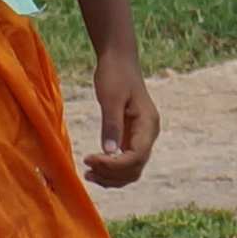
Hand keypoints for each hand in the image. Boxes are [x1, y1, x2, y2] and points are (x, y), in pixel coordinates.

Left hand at [84, 57, 157, 187]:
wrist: (119, 60)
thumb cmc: (115, 75)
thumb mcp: (111, 98)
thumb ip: (112, 125)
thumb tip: (110, 153)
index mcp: (148, 124)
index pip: (136, 157)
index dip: (113, 165)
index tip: (89, 159)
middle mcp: (149, 134)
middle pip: (135, 168)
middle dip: (111, 174)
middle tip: (87, 171)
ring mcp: (141, 137)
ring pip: (132, 170)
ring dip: (112, 177)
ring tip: (88, 174)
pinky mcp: (131, 137)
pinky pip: (125, 162)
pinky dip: (112, 170)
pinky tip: (95, 167)